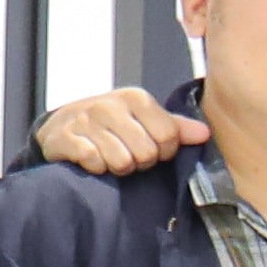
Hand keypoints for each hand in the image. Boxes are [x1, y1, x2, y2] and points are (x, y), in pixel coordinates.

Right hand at [32, 88, 203, 177]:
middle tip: (129, 155)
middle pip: (147, 153)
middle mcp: (108, 105)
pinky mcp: (63, 136)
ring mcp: (84, 120)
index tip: (153, 148)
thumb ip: (177, 128)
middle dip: (141, 162)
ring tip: (111, 157)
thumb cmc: (114, 126)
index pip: (169, 136)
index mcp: (136, 98)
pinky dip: (96, 167)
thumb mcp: (147, 121)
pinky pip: (94, 161)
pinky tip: (92, 159)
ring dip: (119, 167)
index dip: (165, 151)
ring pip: (121, 161)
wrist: (65, 125)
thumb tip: (204, 133)